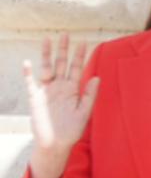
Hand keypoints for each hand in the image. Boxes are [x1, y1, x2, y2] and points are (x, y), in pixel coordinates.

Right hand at [23, 35, 98, 156]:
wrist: (55, 144)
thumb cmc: (72, 130)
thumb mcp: (84, 112)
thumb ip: (90, 95)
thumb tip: (97, 77)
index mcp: (73, 89)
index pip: (77, 68)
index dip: (80, 56)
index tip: (85, 42)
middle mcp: (60, 87)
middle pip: (61, 64)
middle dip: (63, 49)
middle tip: (66, 34)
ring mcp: (47, 91)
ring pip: (46, 68)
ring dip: (47, 55)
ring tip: (48, 39)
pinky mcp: (35, 98)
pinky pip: (30, 83)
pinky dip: (28, 73)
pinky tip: (27, 62)